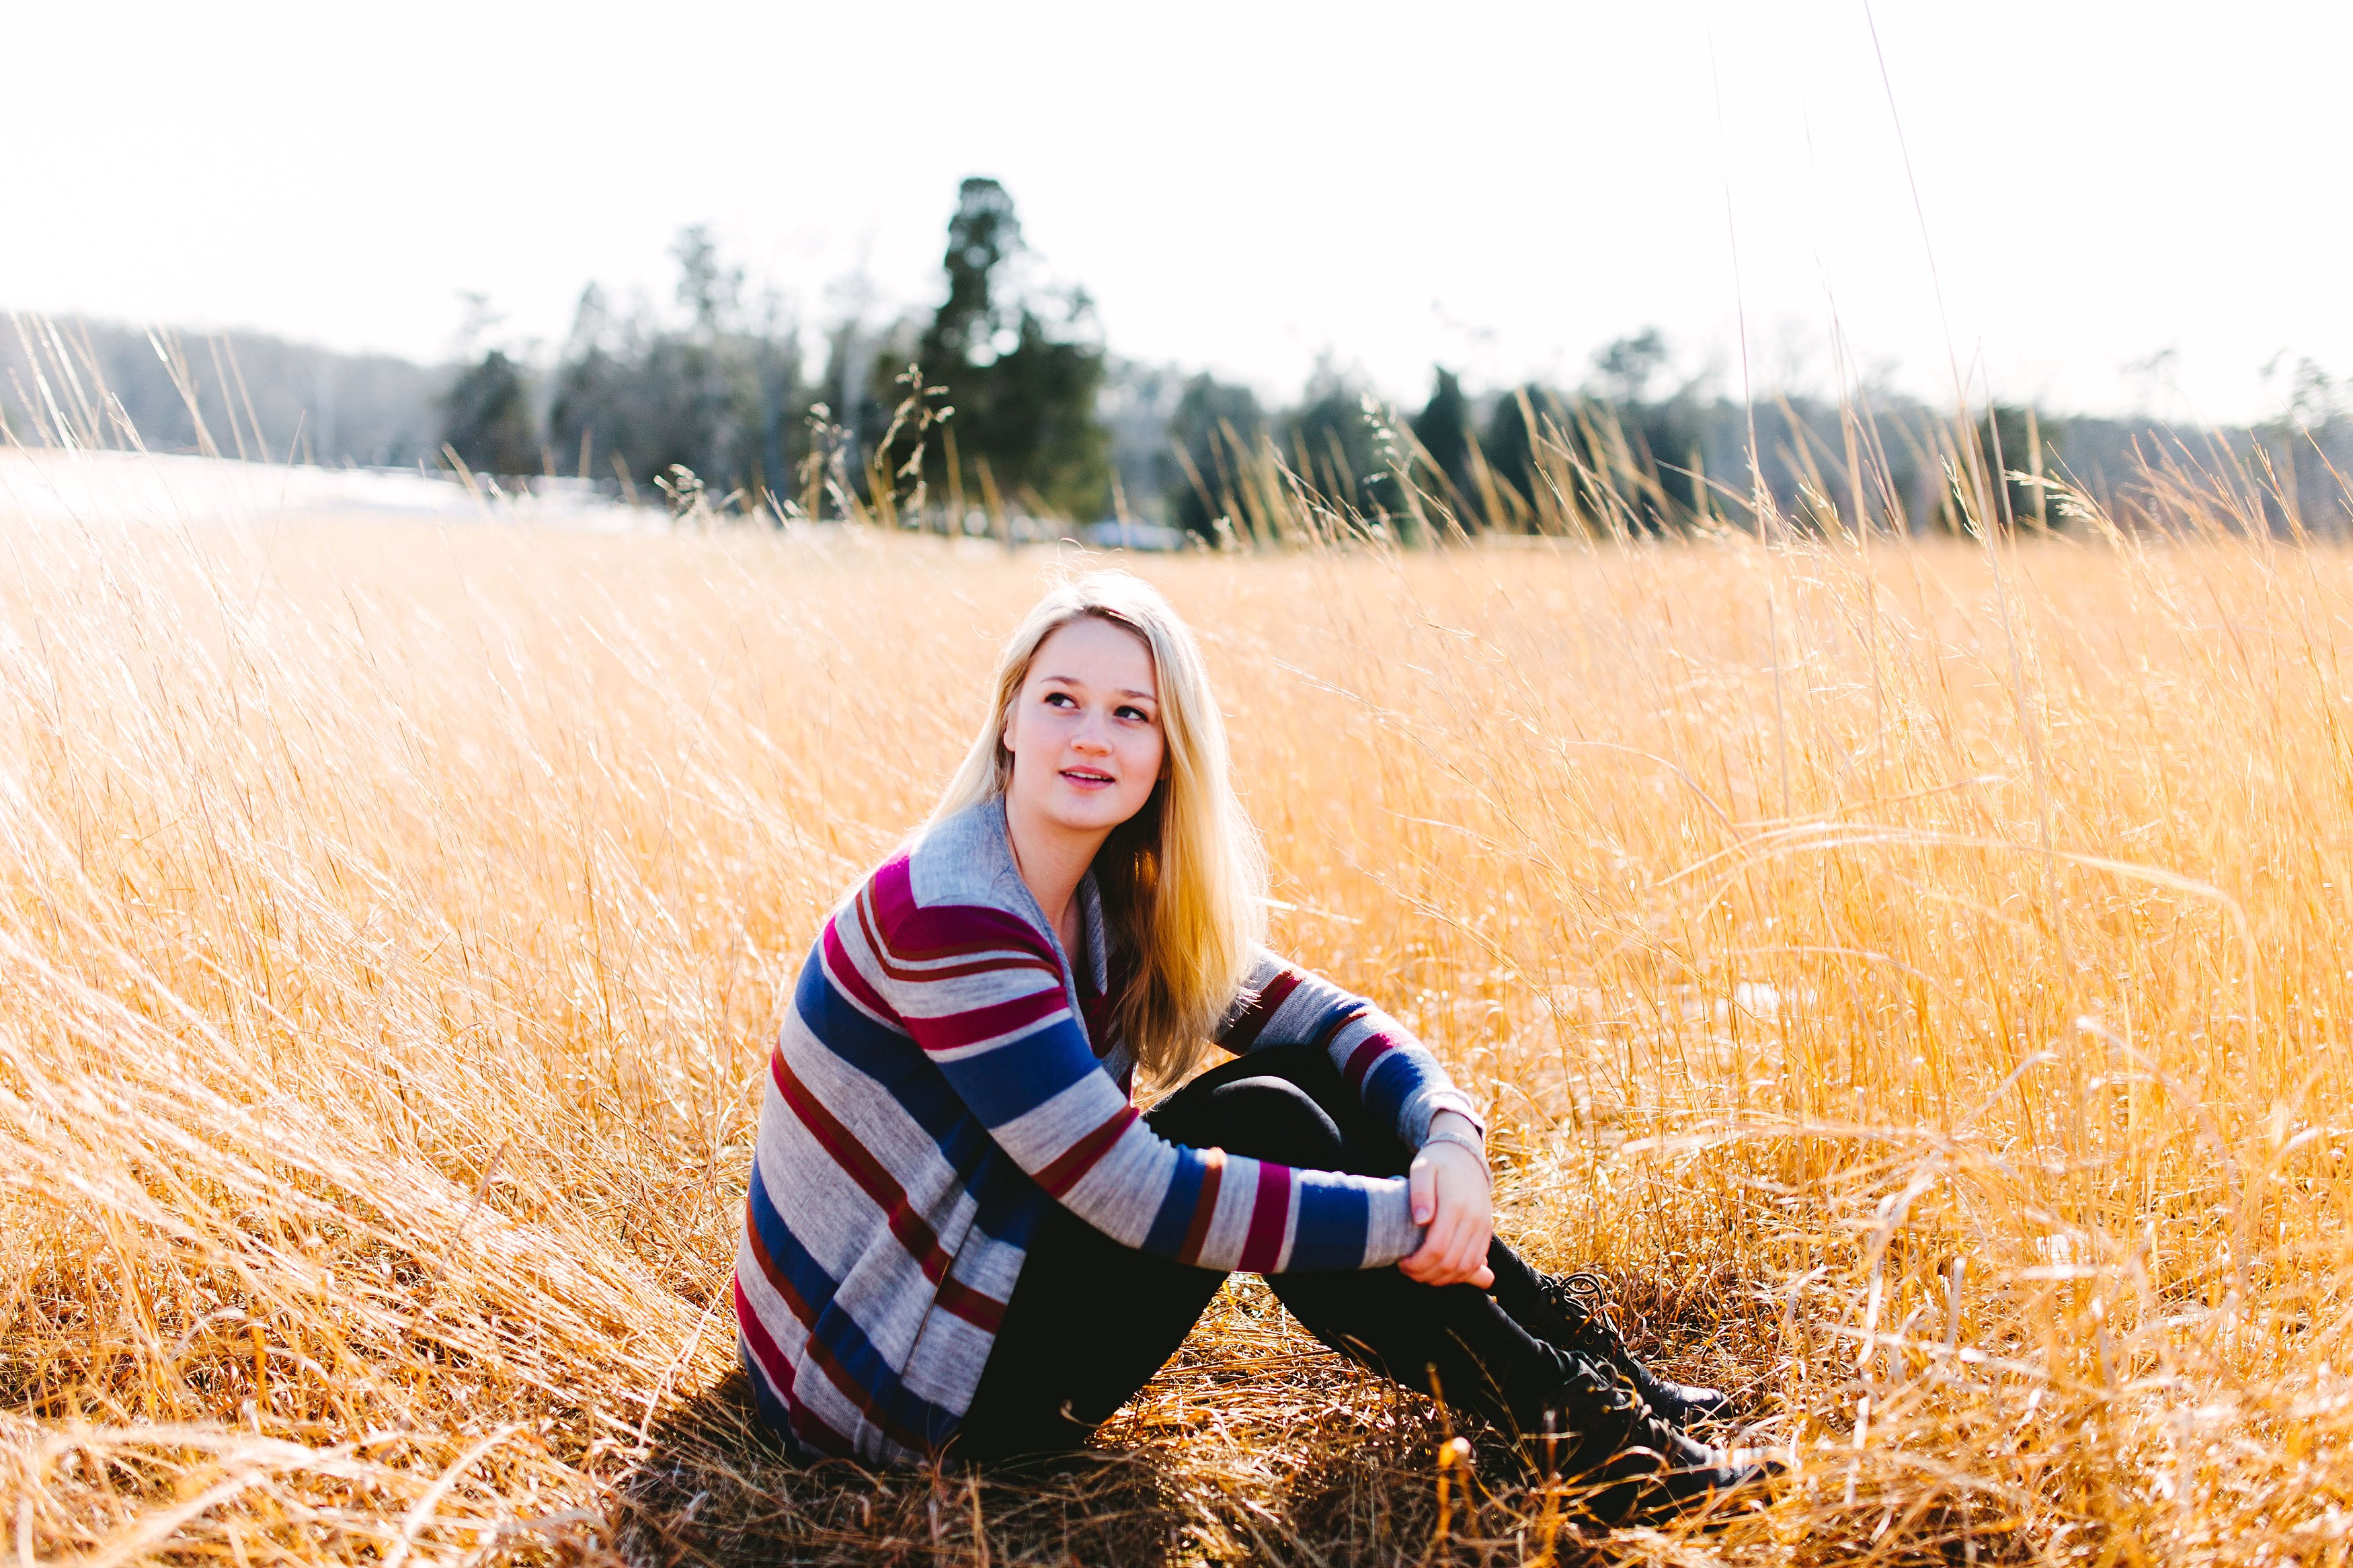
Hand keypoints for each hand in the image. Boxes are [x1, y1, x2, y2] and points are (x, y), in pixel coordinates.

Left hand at [1399, 1113, 1493, 1287]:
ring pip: (1466, 1267)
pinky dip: (1460, 1274)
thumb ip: (1420, 1192)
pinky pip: (1477, 1261)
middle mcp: (1474, 1218)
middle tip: (1408, 1271)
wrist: (1465, 1154)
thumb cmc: (1437, 1161)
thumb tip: (1421, 1220)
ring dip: (1443, 1278)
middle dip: (1426, 1274)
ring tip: (1422, 1273)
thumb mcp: (1422, 1168)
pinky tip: (1441, 1272)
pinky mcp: (1487, 1230)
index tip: (1402, 1263)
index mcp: (1455, 1204)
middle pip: (1451, 1263)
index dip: (1418, 1263)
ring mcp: (1483, 1226)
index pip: (1437, 1247)